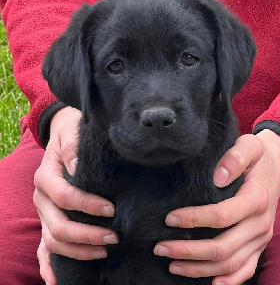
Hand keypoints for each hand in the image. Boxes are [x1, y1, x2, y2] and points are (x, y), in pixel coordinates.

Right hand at [33, 107, 118, 284]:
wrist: (62, 137)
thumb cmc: (70, 134)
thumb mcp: (71, 133)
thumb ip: (73, 147)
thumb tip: (76, 166)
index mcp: (45, 177)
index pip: (64, 197)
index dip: (87, 205)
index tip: (111, 209)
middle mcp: (41, 198)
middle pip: (58, 226)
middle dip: (86, 235)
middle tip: (114, 237)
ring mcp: (43, 213)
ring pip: (53, 241)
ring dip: (78, 250)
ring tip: (104, 251)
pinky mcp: (47, 220)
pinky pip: (43, 248)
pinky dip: (48, 267)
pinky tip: (58, 280)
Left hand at [154, 130, 279, 284]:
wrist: (277, 166)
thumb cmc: (258, 156)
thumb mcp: (250, 146)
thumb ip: (235, 158)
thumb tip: (218, 177)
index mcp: (255, 200)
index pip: (221, 216)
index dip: (193, 220)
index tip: (169, 219)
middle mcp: (260, 224)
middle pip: (223, 247)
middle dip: (188, 251)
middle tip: (161, 247)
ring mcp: (261, 238)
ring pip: (230, 263)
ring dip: (199, 268)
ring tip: (172, 264)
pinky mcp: (260, 245)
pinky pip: (246, 269)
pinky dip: (228, 280)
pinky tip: (208, 282)